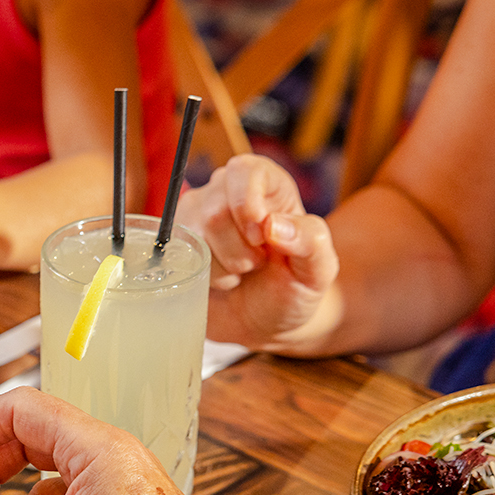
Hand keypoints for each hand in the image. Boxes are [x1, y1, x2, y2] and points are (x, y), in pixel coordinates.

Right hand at [178, 154, 339, 348]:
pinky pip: (175, 253)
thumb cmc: (293, 290)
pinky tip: (219, 279)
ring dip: (222, 266)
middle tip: (257, 263)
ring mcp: (198, 216)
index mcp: (269, 187)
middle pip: (216, 209)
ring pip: (194, 233)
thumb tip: (273, 225)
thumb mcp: (318, 270)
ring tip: (240, 272)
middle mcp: (229, 192)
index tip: (260, 237)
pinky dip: (202, 275)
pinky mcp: (176, 241)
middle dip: (239, 250)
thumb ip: (311, 241)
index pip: (245, 171)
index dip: (247, 202)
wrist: (265, 323)